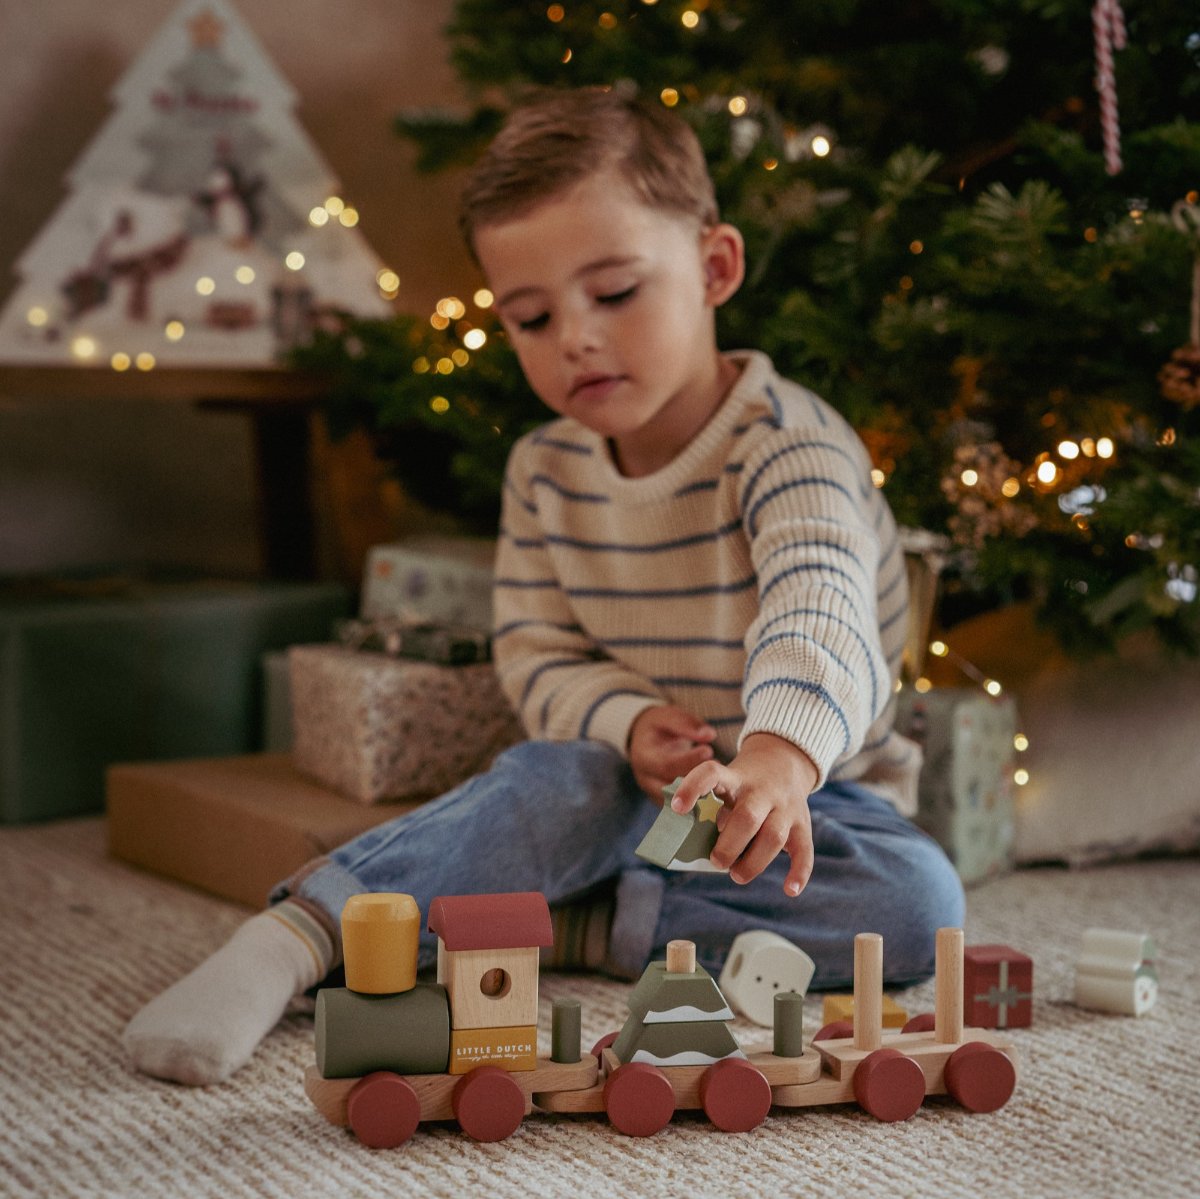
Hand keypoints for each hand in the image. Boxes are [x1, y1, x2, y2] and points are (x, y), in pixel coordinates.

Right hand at [628, 705, 716, 801]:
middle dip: (696, 783)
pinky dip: (696, 805)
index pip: (666, 765)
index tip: (709, 751)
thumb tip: (709, 734)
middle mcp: (645, 778)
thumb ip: (687, 724)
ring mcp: (652, 792)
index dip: (688, 760)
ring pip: (676, 802)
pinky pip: (679, 809)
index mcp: (644, 756)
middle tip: (720, 774)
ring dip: (699, 796)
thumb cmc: (658, 727)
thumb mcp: (667, 717)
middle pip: (671, 788)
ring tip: (720, 786)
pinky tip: (715, 798)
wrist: (644, 741)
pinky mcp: (661, 801)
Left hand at [669, 732, 817, 896]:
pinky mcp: (802, 825)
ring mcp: (785, 808)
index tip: (677, 808)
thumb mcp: (725, 781)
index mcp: (734, 778)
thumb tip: (690, 848)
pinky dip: (799, 872)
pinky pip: (804, 850)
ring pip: (774, 836)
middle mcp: (761, 791)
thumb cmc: (742, 784)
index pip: (711, 774)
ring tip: (736, 875)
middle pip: (747, 817)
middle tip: (715, 861)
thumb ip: (709, 807)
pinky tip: (789, 890)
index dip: (693, 788)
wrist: (783, 760)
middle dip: (728, 845)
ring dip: (754, 862)